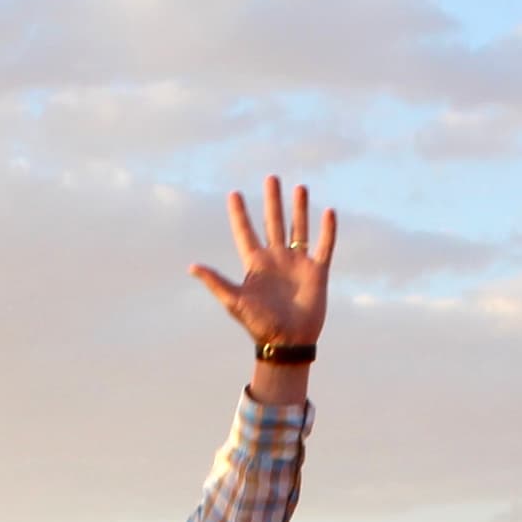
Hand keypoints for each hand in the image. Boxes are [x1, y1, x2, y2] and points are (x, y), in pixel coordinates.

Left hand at [191, 175, 336, 350]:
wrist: (288, 343)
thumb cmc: (259, 325)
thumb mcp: (234, 302)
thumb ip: (216, 282)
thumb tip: (192, 267)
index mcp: (255, 264)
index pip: (245, 232)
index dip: (239, 214)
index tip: (233, 194)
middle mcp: (276, 259)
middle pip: (273, 222)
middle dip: (272, 200)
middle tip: (271, 178)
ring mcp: (297, 264)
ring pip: (299, 228)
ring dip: (299, 209)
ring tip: (299, 187)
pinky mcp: (317, 272)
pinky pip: (324, 246)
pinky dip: (327, 230)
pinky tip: (328, 212)